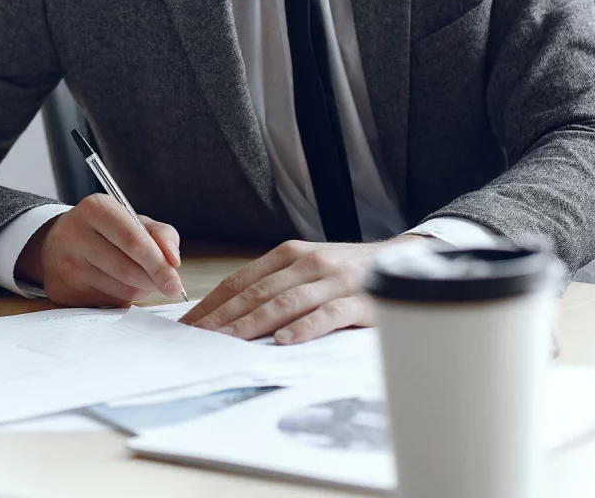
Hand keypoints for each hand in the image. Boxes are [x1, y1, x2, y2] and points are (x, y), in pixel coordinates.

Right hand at [17, 193, 183, 306]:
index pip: (133, 240)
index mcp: (95, 209)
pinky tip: (114, 284)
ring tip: (135, 277)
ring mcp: (65, 265)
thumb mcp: (134, 221)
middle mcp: (74, 234)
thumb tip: (173, 261)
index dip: (159, 264)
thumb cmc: (105, 231)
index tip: (176, 283)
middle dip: (154, 280)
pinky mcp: (63, 290)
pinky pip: (107, 302)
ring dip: (139, 289)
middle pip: (128, 269)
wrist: (57, 244)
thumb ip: (161, 235)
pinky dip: (121, 298)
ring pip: (120, 289)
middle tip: (169, 286)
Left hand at [181, 237, 416, 344]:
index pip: (239, 281)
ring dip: (253, 324)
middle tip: (197, 339)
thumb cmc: (348, 271)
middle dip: (222, 317)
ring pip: (285, 303)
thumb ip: (274, 285)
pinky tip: (285, 340)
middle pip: (256, 293)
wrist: (406, 259)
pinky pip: (329, 315)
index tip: (188, 325)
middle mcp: (308, 263)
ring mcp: (334, 281)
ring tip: (228, 341)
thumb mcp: (306, 268)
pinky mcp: (361, 300)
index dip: (211, 303)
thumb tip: (229, 313)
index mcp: (289, 254)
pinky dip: (305, 327)